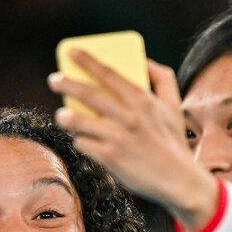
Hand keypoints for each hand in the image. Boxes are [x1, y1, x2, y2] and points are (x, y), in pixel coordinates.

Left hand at [47, 52, 219, 230]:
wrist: (178, 180)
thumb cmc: (173, 141)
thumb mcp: (175, 106)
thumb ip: (163, 79)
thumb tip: (144, 61)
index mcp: (142, 100)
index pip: (109, 74)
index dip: (88, 61)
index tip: (71, 50)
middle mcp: (129, 116)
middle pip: (89, 94)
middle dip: (67, 83)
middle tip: (53, 79)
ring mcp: (118, 138)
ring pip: (80, 121)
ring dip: (66, 116)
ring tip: (61, 114)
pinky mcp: (110, 158)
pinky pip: (83, 144)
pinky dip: (79, 140)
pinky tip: (81, 140)